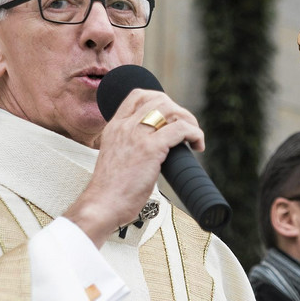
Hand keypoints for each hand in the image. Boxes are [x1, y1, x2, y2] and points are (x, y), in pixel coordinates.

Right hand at [63, 89, 203, 246]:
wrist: (102, 204)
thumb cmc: (110, 190)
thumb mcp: (114, 157)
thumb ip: (127, 146)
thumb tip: (151, 148)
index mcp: (115, 127)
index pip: (137, 95)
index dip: (158, 99)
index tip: (169, 116)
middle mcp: (125, 126)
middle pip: (158, 99)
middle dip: (177, 110)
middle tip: (185, 127)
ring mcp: (138, 135)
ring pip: (170, 109)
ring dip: (188, 119)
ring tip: (193, 137)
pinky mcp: (151, 149)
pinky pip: (180, 129)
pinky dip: (194, 133)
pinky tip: (197, 144)